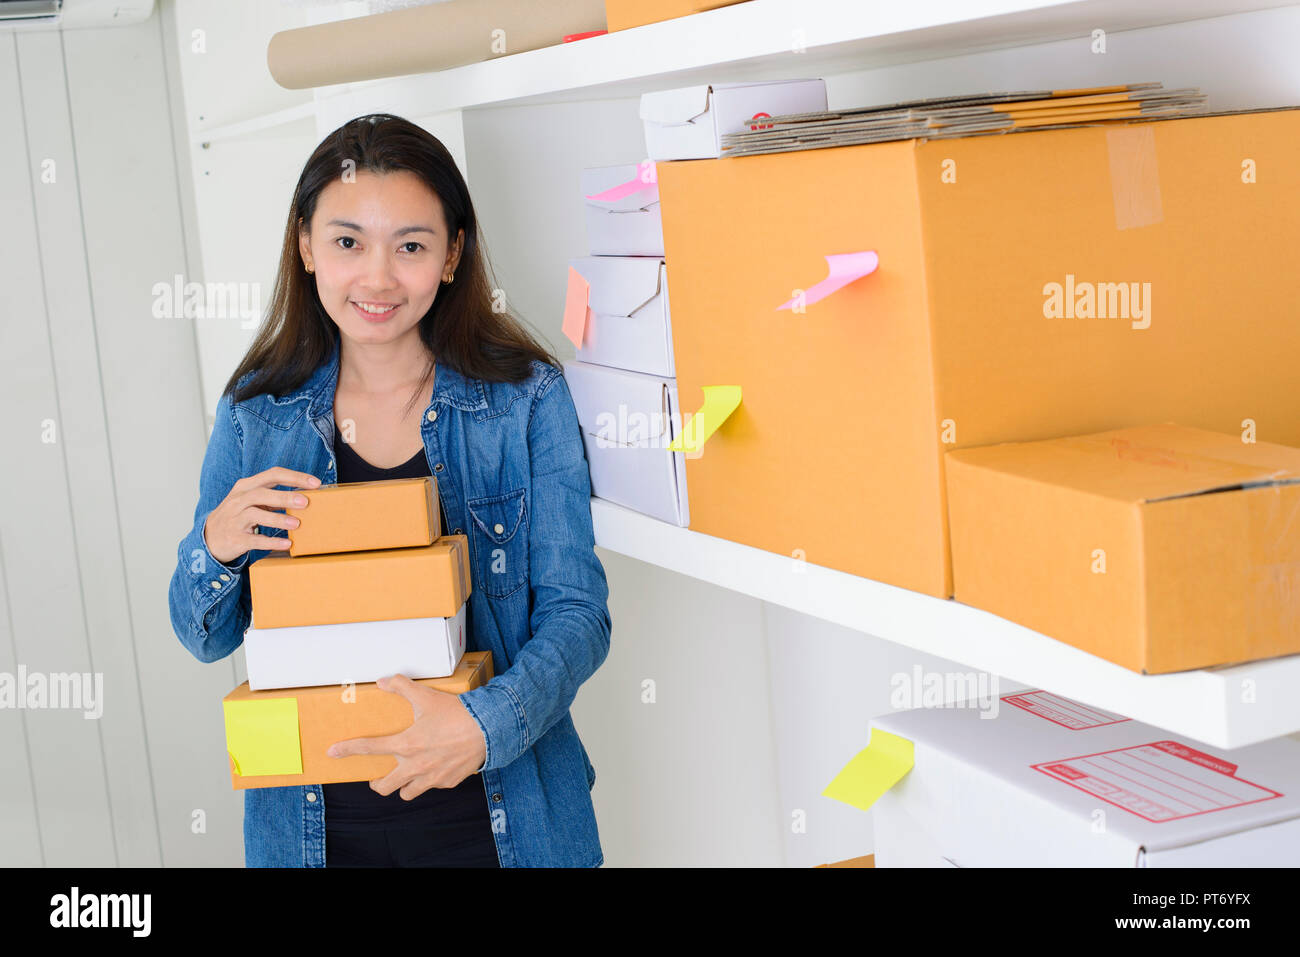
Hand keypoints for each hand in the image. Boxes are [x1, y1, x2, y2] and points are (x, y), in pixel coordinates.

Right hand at [202, 466, 320, 564]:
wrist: (209, 538)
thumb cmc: (237, 516)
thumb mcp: (250, 500)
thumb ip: (273, 496)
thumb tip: (306, 495)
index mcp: (246, 486)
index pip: (272, 475)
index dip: (294, 477)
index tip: (316, 483)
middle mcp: (238, 500)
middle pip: (261, 493)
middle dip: (285, 496)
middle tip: (306, 502)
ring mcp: (235, 519)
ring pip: (255, 515)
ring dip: (277, 519)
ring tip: (297, 524)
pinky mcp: (235, 538)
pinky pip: (254, 540)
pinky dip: (271, 542)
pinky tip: (287, 544)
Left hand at [327, 674, 487, 799]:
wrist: (489, 729)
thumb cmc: (457, 713)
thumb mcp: (427, 696)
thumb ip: (402, 687)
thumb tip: (383, 681)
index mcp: (405, 744)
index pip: (368, 748)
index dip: (346, 749)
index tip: (332, 752)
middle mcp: (414, 765)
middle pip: (384, 787)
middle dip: (377, 783)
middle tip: (378, 777)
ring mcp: (431, 777)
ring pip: (407, 793)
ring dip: (403, 786)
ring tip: (407, 775)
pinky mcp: (447, 782)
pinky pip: (432, 786)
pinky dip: (430, 780)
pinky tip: (436, 768)